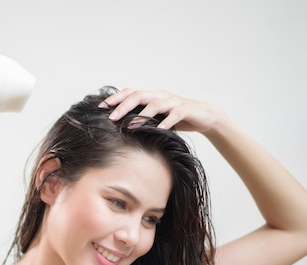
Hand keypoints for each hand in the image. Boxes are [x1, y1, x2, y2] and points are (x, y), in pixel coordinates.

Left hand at [100, 88, 224, 133]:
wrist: (206, 117)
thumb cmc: (177, 119)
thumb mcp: (157, 119)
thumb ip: (142, 119)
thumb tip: (120, 128)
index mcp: (152, 96)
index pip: (130, 93)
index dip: (115, 98)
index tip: (101, 107)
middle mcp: (161, 95)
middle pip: (139, 95)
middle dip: (123, 106)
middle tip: (111, 117)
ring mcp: (174, 101)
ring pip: (155, 104)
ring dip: (141, 114)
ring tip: (131, 125)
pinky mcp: (186, 109)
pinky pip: (175, 114)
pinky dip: (167, 121)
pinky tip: (159, 129)